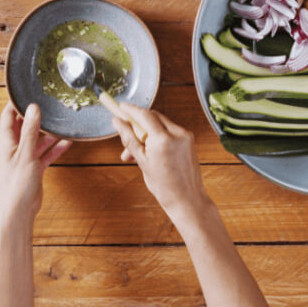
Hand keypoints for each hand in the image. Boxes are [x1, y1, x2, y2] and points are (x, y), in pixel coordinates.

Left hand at [0, 103, 71, 221]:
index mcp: (6, 142)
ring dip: (50, 133)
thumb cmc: (16, 184)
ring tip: (63, 124)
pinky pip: (46, 153)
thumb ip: (30, 130)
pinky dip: (56, 148)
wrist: (18, 210)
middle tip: (51, 106)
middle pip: (25, 126)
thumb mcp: (25, 153)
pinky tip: (67, 142)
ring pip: (38, 140)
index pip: (9, 116)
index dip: (16, 104)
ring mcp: (25, 157)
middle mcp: (14, 148)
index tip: (28, 92)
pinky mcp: (34, 167)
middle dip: (38, 117)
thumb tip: (33, 108)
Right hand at [112, 104, 208, 220]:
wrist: (187, 199)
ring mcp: (186, 136)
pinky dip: (159, 137)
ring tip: (136, 154)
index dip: (130, 110)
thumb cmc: (164, 185)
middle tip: (126, 138)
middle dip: (138, 124)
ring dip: (147, 133)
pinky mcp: (190, 140)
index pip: (144, 115)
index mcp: (163, 139)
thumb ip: (129, 138)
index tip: (120, 107)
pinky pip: (170, 131)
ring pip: (161, 124)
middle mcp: (177, 133)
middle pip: (153, 117)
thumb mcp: (141, 161)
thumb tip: (117, 121)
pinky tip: (151, 153)